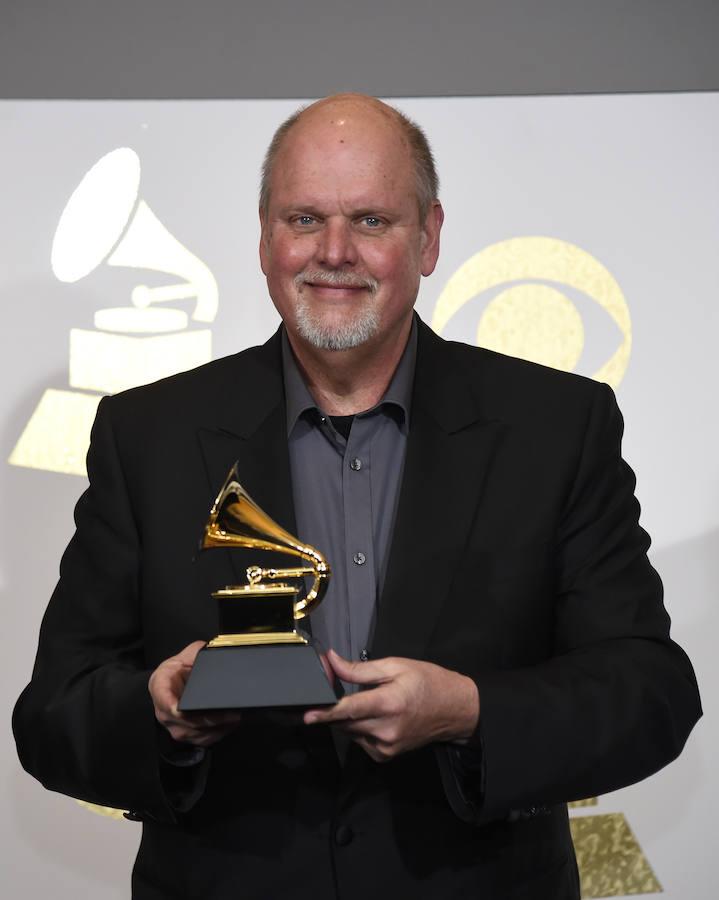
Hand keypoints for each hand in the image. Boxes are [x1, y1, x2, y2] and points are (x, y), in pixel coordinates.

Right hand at [148, 641, 242, 746]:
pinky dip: (219, 733)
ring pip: (197, 733)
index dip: (173, 707)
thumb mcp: (187, 655)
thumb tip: (212, 654)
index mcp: (160, 686)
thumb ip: (197, 653)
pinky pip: (203, 739)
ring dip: (218, 728)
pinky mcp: (186, 736)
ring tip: (235, 717)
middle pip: (187, 721)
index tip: (182, 710)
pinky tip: (230, 724)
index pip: (164, 699)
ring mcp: (174, 726)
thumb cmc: (179, 669)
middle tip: (233, 713)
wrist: (173, 683)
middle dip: (212, 718)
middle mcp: (163, 711)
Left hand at [303, 650, 478, 761]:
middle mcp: (386, 729)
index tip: (306, 714)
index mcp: (389, 703)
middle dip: (334, 706)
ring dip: (349, 716)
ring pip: (350, 731)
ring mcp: (386, 746)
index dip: (325, 712)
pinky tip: (375, 717)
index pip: (349, 709)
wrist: (455, 710)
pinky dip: (359, 727)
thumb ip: (360, 669)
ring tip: (369, 701)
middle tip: (335, 688)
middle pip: (345, 721)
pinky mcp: (385, 755)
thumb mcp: (396, 666)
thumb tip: (331, 662)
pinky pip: (360, 740)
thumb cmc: (428, 682)